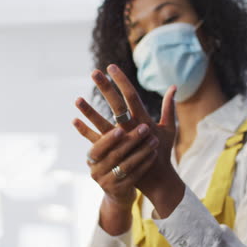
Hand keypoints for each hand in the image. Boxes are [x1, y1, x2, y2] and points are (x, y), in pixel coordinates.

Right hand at [73, 122, 158, 207]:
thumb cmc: (114, 163)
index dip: (109, 138)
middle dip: (131, 140)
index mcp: (91, 158)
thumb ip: (110, 133)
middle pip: (115, 154)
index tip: (121, 128)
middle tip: (145, 127)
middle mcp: (96, 171)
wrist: (117, 193)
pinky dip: (145, 163)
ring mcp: (107, 183)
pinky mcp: (120, 190)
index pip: (98, 147)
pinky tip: (154, 153)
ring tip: (154, 140)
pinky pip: (135, 175)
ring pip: (126, 165)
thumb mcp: (107, 150)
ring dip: (142, 151)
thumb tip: (111, 102)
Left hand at [75, 64, 184, 217]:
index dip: (122, 81)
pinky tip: (73, 121)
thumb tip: (173, 86)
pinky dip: (84, 131)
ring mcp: (121, 143)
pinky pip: (96, 141)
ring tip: (77, 99)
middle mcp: (132, 129)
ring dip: (89, 111)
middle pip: (117, 105)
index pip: (132, 96)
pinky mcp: (112, 154)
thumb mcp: (168, 128)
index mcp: (144, 120)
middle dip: (106, 88)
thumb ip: (169, 107)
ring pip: (103, 124)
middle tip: (94, 72)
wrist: (156, 179)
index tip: (111, 67)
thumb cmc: (162, 151)